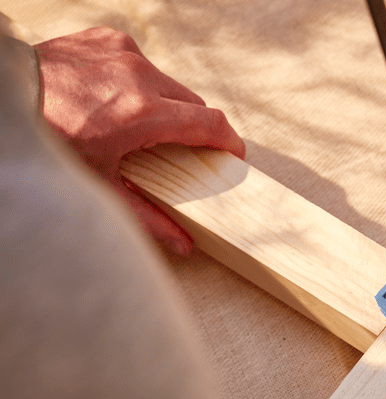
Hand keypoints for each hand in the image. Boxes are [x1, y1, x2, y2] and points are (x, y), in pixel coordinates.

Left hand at [35, 26, 246, 253]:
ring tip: (136, 125)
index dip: (230, 142)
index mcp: (144, 113)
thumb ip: (149, 217)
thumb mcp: (100, 186)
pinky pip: (142, 65)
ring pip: (169, 84)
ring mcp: (125, 53)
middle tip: (178, 150)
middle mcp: (140, 76)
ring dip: (165, 105)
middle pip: (193, 104)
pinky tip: (115, 99)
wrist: (4, 98)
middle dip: (193, 128)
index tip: (234, 156)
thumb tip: (185, 244)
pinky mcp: (109, 39)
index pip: (211, 124)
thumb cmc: (51, 143)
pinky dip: (139, 83)